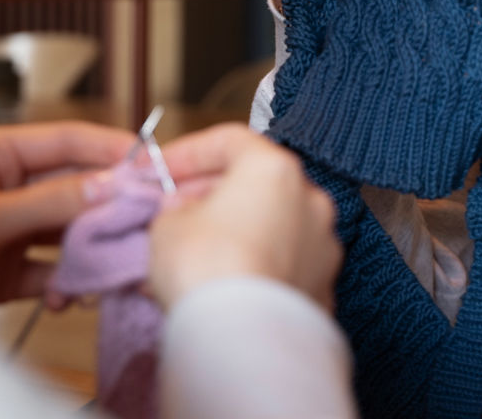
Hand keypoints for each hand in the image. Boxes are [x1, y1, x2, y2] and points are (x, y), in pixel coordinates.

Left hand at [0, 121, 133, 309]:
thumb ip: (50, 202)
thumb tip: (108, 186)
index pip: (63, 140)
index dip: (107, 148)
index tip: (147, 160)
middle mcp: (5, 188)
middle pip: (72, 187)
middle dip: (105, 206)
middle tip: (143, 216)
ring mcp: (8, 230)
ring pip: (66, 231)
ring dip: (89, 249)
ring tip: (113, 262)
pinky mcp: (6, 270)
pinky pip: (50, 271)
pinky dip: (65, 284)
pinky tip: (70, 296)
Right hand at [149, 124, 340, 311]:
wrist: (244, 339)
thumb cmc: (205, 266)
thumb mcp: (167, 224)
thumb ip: (176, 206)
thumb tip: (186, 211)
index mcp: (275, 169)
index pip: (228, 141)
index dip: (186, 153)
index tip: (158, 170)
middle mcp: (310, 200)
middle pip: (255, 184)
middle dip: (211, 196)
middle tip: (173, 212)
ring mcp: (323, 246)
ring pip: (271, 227)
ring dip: (234, 233)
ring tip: (192, 256)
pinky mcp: (323, 288)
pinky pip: (281, 266)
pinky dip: (254, 267)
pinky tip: (220, 286)